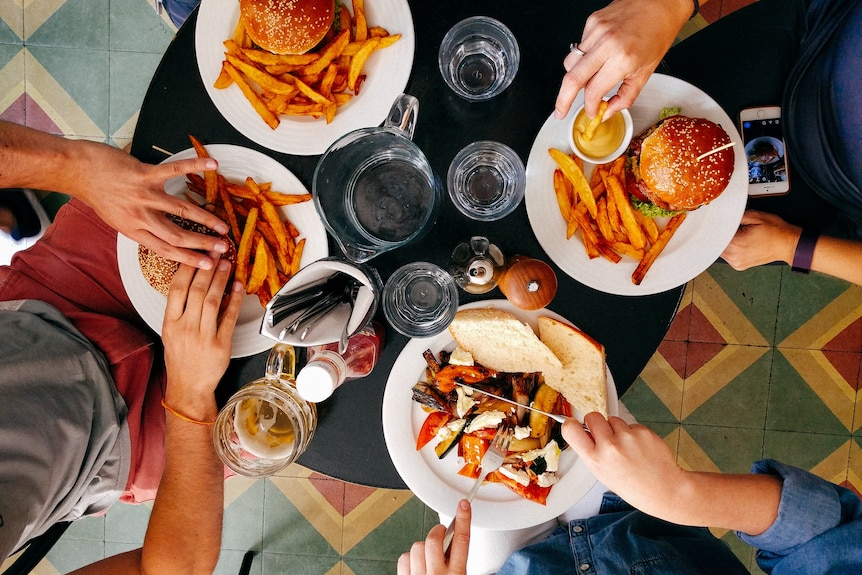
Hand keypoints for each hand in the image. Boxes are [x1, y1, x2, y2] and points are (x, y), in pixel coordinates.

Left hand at [75, 142, 231, 268]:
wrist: (78, 171)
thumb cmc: (98, 194)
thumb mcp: (117, 219)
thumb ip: (140, 227)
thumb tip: (161, 234)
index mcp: (134, 230)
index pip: (166, 249)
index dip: (189, 259)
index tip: (208, 265)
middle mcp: (140, 216)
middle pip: (177, 235)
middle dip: (203, 243)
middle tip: (224, 248)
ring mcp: (143, 195)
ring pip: (181, 210)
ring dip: (205, 219)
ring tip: (223, 226)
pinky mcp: (144, 174)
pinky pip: (174, 170)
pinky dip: (195, 166)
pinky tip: (213, 165)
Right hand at [161, 257, 242, 417]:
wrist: (189, 386)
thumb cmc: (180, 357)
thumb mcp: (171, 332)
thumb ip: (179, 309)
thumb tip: (193, 281)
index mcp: (170, 323)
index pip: (176, 288)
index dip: (187, 268)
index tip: (196, 252)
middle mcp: (185, 327)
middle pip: (197, 291)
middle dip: (207, 268)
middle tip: (216, 250)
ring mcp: (203, 336)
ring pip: (213, 301)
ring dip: (221, 280)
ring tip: (227, 263)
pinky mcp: (221, 345)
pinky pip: (229, 318)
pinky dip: (235, 300)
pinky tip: (239, 286)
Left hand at [397, 499, 470, 574]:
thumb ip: (456, 562)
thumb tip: (453, 543)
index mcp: (456, 574)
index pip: (461, 540)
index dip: (463, 519)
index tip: (463, 505)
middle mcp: (437, 574)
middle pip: (434, 539)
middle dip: (437, 531)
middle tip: (440, 534)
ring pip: (418, 546)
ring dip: (422, 548)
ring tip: (427, 558)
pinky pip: (404, 557)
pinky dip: (409, 558)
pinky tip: (416, 565)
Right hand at [554, 0, 689, 118]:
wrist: (661, 3)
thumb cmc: (658, 34)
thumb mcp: (646, 73)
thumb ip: (625, 97)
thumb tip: (607, 111)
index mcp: (623, 59)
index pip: (593, 91)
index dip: (590, 106)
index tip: (591, 111)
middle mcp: (607, 44)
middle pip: (572, 79)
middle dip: (563, 100)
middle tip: (561, 112)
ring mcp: (596, 30)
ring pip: (570, 63)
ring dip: (575, 77)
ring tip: (588, 79)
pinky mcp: (592, 22)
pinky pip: (579, 47)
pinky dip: (584, 58)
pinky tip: (598, 55)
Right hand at [562, 412, 686, 518]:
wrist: (664, 490)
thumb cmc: (633, 486)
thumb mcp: (602, 474)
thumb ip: (592, 452)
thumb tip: (584, 432)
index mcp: (595, 459)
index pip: (571, 429)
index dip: (570, 424)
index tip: (574, 424)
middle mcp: (609, 446)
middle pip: (592, 416)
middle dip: (596, 423)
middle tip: (604, 435)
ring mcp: (627, 437)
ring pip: (613, 420)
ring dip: (617, 429)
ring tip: (627, 447)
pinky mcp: (643, 431)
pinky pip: (631, 425)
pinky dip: (633, 433)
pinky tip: (640, 448)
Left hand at [721, 210, 799, 269]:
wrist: (789, 244)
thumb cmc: (776, 231)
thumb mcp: (755, 216)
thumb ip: (735, 216)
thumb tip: (723, 216)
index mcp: (736, 244)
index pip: (714, 236)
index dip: (714, 227)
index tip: (714, 222)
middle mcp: (734, 257)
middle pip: (715, 244)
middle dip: (720, 234)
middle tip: (728, 226)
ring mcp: (736, 263)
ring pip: (720, 250)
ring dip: (724, 242)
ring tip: (738, 234)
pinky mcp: (739, 265)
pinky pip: (727, 255)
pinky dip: (730, 248)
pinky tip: (739, 242)